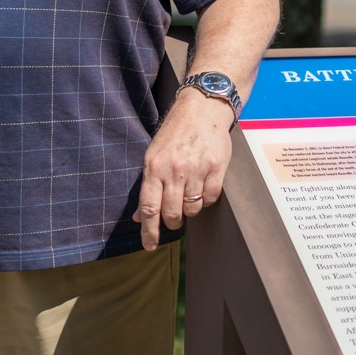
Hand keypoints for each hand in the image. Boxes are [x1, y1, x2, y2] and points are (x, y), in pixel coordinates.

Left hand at [133, 90, 234, 249]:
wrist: (202, 109)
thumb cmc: (175, 133)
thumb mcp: (154, 156)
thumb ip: (148, 187)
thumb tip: (139, 217)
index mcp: (154, 167)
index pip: (149, 208)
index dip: (149, 231)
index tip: (149, 246)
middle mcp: (174, 170)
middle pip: (171, 213)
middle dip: (173, 222)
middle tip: (175, 219)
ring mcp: (196, 168)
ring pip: (193, 208)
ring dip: (191, 209)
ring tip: (190, 196)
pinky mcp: (216, 166)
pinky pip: (211, 197)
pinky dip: (207, 199)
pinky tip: (203, 188)